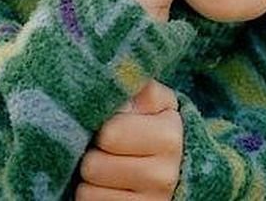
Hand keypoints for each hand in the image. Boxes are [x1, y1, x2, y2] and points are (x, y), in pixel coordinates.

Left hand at [77, 80, 182, 199]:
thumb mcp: (155, 102)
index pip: (110, 134)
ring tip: (104, 167)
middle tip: (102, 148)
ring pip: (88, 192)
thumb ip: (138, 86)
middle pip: (94, 166)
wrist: (177, 169)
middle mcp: (164, 175)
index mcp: (169, 135)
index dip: (101, 127)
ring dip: (89, 179)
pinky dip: (92, 197)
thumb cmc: (154, 126)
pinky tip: (106, 188)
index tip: (109, 124)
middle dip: (91, 153)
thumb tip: (114, 76)